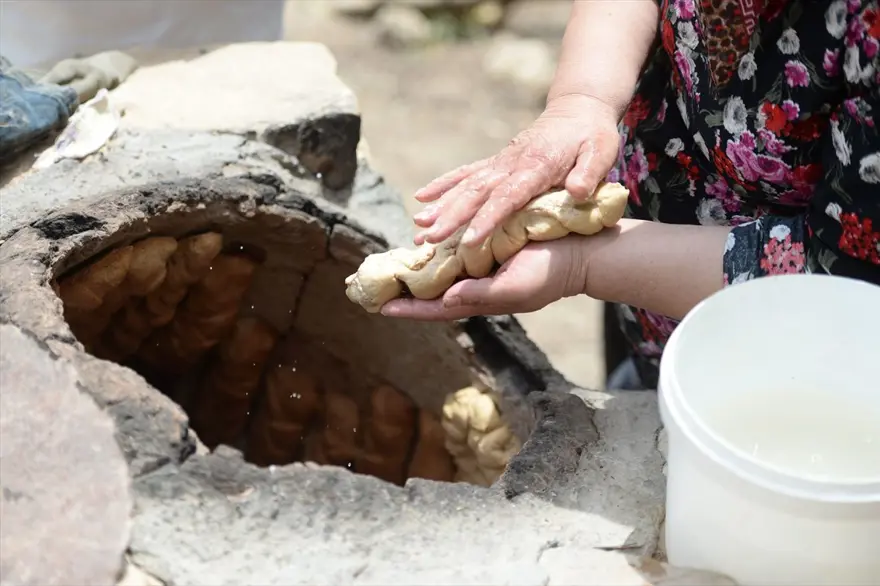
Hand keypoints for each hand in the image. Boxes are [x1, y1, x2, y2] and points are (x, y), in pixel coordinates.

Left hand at [379, 237, 588, 320]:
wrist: (577, 253)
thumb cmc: (549, 274)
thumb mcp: (515, 288)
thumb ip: (481, 295)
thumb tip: (445, 300)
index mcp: (480, 300)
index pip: (436, 309)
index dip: (410, 309)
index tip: (382, 308)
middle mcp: (475, 285)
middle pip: (432, 292)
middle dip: (404, 292)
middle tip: (373, 287)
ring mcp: (481, 267)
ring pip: (439, 272)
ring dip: (415, 271)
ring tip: (388, 267)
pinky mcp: (488, 247)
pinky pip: (454, 251)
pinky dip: (435, 251)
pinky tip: (419, 244)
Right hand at [411, 93, 620, 247]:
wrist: (578, 109)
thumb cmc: (592, 136)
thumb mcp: (602, 152)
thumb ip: (589, 172)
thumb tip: (578, 192)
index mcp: (537, 166)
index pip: (508, 197)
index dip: (488, 218)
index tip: (470, 239)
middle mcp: (511, 164)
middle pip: (477, 193)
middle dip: (451, 217)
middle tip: (428, 238)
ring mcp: (500, 162)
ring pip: (465, 185)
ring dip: (441, 206)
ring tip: (417, 226)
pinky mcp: (495, 162)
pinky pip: (465, 174)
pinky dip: (443, 185)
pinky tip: (421, 198)